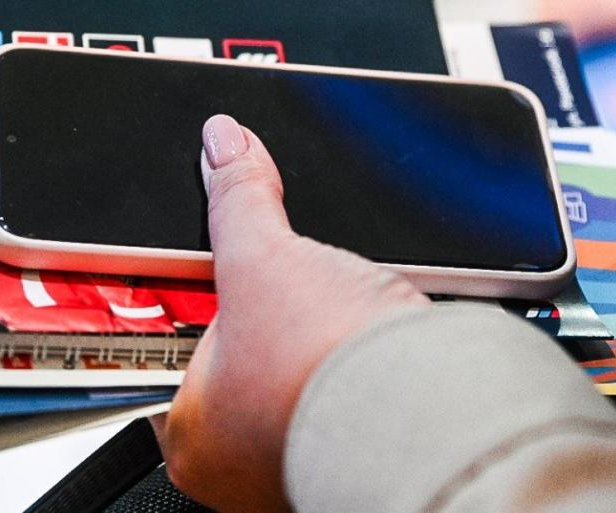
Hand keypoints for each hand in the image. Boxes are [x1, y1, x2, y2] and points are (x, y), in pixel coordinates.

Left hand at [152, 115, 430, 511]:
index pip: (180, 353)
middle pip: (246, 364)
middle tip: (291, 299)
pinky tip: (368, 341)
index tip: (236, 280)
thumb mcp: (261, 257)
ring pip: (301, 381)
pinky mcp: (364, 453)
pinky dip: (359, 361)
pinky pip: (349, 393)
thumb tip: (223, 144)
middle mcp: (244, 470)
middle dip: (271, 321)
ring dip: (319, 342)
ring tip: (334, 318)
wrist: (434, 409)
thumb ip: (238, 199)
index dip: (211, 304)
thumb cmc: (326, 372)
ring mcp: (306, 465)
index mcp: (195, 435)